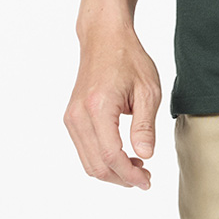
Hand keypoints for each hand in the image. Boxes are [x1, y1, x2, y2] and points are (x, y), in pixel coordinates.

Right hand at [63, 29, 161, 189]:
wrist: (104, 38)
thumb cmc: (129, 58)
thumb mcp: (148, 89)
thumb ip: (145, 125)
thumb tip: (145, 156)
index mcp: (99, 107)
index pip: (110, 156)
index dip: (129, 174)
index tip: (147, 181)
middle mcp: (79, 115)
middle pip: (96, 165)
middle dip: (121, 178)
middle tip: (145, 178)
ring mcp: (71, 117)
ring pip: (87, 162)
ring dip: (112, 172)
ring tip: (137, 167)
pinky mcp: (71, 117)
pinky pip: (84, 149)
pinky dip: (102, 160)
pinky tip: (123, 156)